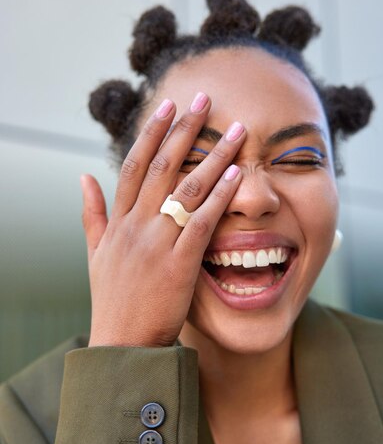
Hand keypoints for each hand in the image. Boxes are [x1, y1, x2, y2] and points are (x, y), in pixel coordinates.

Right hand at [81, 93, 245, 346]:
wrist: (122, 345)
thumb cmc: (113, 299)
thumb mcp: (95, 253)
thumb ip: (92, 213)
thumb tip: (83, 177)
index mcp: (118, 222)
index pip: (132, 165)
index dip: (150, 134)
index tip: (167, 107)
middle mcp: (135, 226)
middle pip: (161, 166)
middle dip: (184, 129)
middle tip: (204, 98)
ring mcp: (157, 244)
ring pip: (187, 188)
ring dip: (214, 156)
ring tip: (237, 130)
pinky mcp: (179, 264)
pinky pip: (202, 223)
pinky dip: (220, 197)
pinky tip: (237, 175)